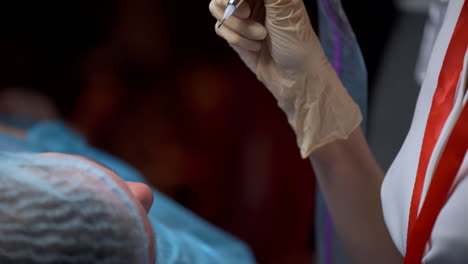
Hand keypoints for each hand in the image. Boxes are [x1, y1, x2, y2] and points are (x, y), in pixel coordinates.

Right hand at [209, 0, 360, 157]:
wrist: (294, 77)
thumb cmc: (297, 43)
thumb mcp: (285, 9)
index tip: (245, 7)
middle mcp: (254, 0)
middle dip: (234, 8)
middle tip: (246, 14)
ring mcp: (242, 16)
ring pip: (217, 9)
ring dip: (238, 26)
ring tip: (261, 37)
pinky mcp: (235, 34)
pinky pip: (220, 28)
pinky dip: (236, 39)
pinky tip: (255, 47)